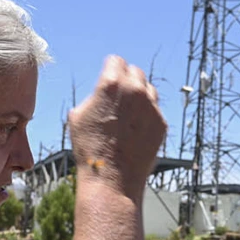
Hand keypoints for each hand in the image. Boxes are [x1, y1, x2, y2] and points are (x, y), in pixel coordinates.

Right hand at [68, 56, 166, 196]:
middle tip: (118, 97)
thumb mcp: (77, 115)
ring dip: (139, 95)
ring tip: (127, 114)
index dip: (110, 69)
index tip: (108, 79)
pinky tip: (135, 130)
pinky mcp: (161, 123)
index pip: (116, 61)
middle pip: (135, 72)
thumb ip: (94, 95)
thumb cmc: (89, 148)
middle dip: (126, 80)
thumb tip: (101, 91)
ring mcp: (152, 107)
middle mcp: (135, 91)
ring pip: (148, 89)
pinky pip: (155, 110)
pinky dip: (147, 115)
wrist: (112, 179)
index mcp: (111, 83)